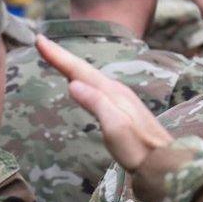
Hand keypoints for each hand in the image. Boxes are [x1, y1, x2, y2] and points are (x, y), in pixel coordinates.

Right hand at [35, 35, 172, 171]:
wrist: (163, 162)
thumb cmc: (138, 148)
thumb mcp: (115, 127)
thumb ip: (96, 104)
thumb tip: (72, 84)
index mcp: (111, 92)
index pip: (79, 70)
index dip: (58, 55)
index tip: (39, 39)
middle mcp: (116, 90)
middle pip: (84, 69)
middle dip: (62, 56)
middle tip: (41, 42)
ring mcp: (120, 99)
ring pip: (90, 76)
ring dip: (71, 65)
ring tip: (56, 57)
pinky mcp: (121, 109)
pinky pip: (95, 87)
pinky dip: (82, 79)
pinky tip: (81, 84)